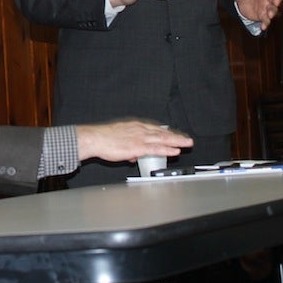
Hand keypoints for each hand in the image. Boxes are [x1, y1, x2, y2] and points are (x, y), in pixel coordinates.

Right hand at [76, 120, 192, 162]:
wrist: (95, 138)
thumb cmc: (103, 139)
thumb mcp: (117, 139)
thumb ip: (128, 148)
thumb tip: (132, 156)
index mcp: (134, 126)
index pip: (155, 128)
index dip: (167, 132)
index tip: (175, 134)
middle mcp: (139, 129)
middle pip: (162, 132)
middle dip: (176, 136)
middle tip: (187, 139)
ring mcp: (140, 138)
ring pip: (163, 139)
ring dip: (177, 141)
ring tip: (187, 144)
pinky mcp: (138, 147)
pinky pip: (156, 148)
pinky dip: (167, 149)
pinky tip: (175, 151)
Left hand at [224, 0, 282, 29]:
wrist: (241, 0)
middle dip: (277, 0)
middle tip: (276, 2)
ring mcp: (266, 6)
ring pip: (273, 9)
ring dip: (273, 12)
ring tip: (270, 15)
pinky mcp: (263, 15)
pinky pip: (266, 20)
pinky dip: (265, 23)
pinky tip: (263, 27)